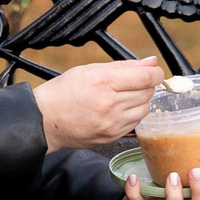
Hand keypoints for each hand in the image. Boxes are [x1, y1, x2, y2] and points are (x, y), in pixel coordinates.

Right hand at [31, 59, 162, 150]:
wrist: (45, 121)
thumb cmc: (64, 92)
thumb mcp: (90, 69)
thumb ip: (124, 66)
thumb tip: (152, 62)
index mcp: (103, 83)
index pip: (146, 77)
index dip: (155, 73)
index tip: (153, 72)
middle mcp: (110, 105)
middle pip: (147, 93)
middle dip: (144, 85)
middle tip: (130, 83)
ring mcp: (111, 124)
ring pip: (144, 109)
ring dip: (139, 101)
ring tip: (120, 97)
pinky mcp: (112, 137)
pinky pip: (135, 123)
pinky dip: (131, 114)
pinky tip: (116, 110)